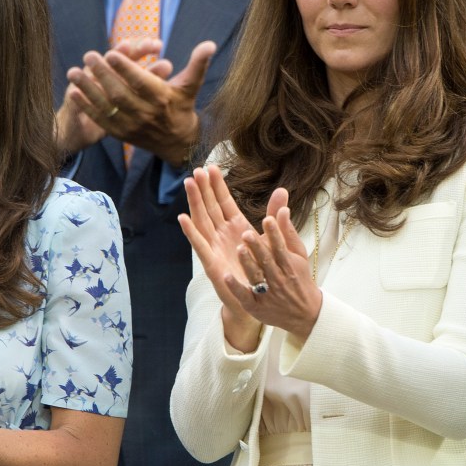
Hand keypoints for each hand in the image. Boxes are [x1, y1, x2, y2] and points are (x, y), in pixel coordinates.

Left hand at [63, 38, 215, 166]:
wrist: (177, 143)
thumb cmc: (182, 108)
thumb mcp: (191, 86)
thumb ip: (198, 64)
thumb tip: (210, 44)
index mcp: (162, 99)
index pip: (141, 82)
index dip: (126, 68)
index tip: (111, 52)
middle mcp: (146, 114)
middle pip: (120, 93)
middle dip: (103, 74)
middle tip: (89, 55)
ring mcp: (131, 126)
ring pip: (107, 107)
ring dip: (88, 89)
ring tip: (73, 71)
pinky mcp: (121, 134)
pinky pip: (100, 120)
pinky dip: (86, 107)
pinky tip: (72, 93)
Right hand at [178, 165, 285, 350]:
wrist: (259, 298)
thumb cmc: (262, 269)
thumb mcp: (270, 237)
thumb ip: (274, 214)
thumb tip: (282, 190)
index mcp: (235, 228)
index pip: (224, 202)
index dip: (217, 185)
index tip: (211, 167)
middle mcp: (222, 235)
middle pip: (210, 207)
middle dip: (203, 189)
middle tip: (197, 169)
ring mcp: (215, 248)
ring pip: (202, 220)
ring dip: (194, 203)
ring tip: (189, 184)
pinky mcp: (211, 263)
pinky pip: (199, 245)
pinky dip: (191, 232)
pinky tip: (183, 218)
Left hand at [234, 206, 323, 346]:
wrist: (304, 313)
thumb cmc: (298, 278)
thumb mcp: (297, 255)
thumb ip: (288, 232)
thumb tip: (283, 209)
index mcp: (288, 264)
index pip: (280, 246)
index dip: (274, 233)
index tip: (268, 219)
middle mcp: (278, 278)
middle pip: (266, 261)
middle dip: (257, 247)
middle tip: (247, 233)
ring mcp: (267, 293)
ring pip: (255, 277)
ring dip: (247, 264)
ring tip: (239, 249)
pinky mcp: (255, 306)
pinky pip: (245, 296)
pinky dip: (236, 287)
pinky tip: (227, 276)